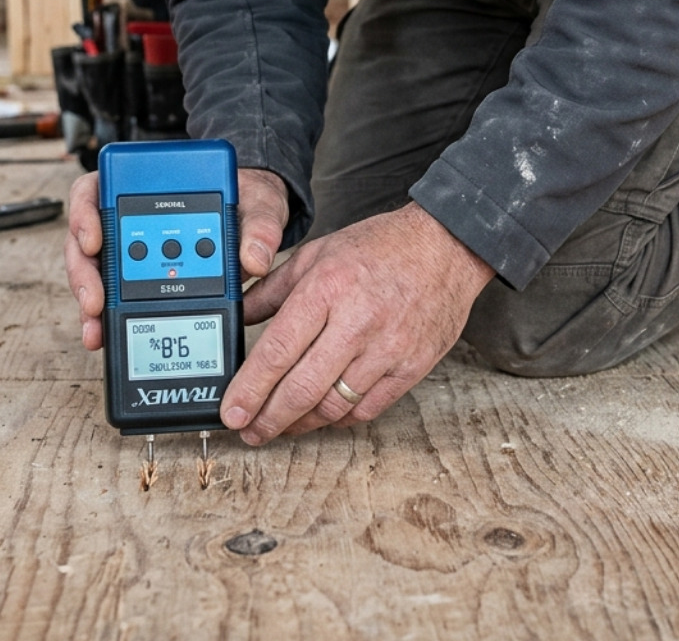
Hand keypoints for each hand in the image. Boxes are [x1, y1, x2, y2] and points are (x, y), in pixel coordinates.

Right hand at [63, 165, 289, 350]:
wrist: (255, 223)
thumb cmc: (249, 204)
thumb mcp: (261, 205)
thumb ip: (261, 226)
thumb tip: (255, 259)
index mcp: (147, 186)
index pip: (96, 189)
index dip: (85, 214)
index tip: (95, 241)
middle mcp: (129, 217)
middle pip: (85, 239)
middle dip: (84, 273)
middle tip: (95, 301)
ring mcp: (131, 249)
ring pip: (94, 272)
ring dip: (91, 301)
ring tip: (96, 328)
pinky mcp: (140, 278)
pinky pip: (113, 295)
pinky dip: (106, 315)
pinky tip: (106, 334)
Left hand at [220, 202, 495, 444]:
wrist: (446, 247)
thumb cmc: (382, 248)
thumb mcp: (318, 253)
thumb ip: (274, 288)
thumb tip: (239, 315)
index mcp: (327, 288)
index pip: (277, 351)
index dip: (250, 389)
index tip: (232, 412)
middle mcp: (357, 321)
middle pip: (303, 388)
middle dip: (269, 419)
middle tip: (249, 432)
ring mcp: (388, 348)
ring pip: (334, 405)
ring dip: (302, 423)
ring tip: (282, 425)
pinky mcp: (412, 366)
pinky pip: (368, 407)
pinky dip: (341, 418)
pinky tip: (324, 415)